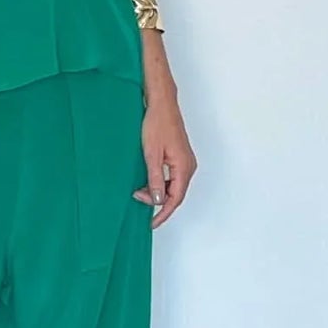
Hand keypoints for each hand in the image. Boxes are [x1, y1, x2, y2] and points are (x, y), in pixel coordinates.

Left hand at [133, 93, 196, 229]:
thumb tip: (158, 200)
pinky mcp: (179, 157)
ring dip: (158, 191)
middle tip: (138, 199)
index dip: (163, 213)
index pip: (175, 198)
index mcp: (184, 167)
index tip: (152, 223)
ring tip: (140, 191)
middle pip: (175, 194)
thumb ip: (155, 179)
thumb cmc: (156, 124)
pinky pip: (172, 177)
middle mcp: (188, 166)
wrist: (161, 104)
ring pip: (173, 186)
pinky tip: (148, 182)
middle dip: (157, 201)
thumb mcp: (151, 154)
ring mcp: (185, 161)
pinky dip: (160, 183)